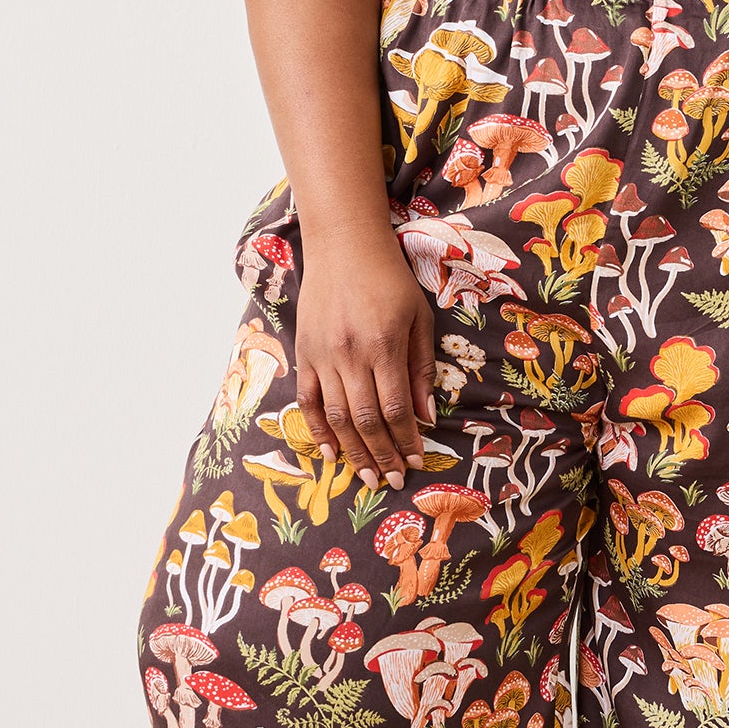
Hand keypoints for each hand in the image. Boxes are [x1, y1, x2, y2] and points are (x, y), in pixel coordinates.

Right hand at [291, 234, 436, 490]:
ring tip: (368, 477)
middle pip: (365, 420)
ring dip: (353, 452)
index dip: (406, 440)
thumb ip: (421, 368)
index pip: (395, 407)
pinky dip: (318, 431)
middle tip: (394, 481)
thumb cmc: (390, 279)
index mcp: (383, 345)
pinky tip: (331, 454)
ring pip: (336, 417)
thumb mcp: (418, 317)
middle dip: (382, 456)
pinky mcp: (303, 353)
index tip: (416, 461)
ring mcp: (322, 356)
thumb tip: (425, 416)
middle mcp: (350, 355)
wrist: (343, 246)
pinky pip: (308, 401)